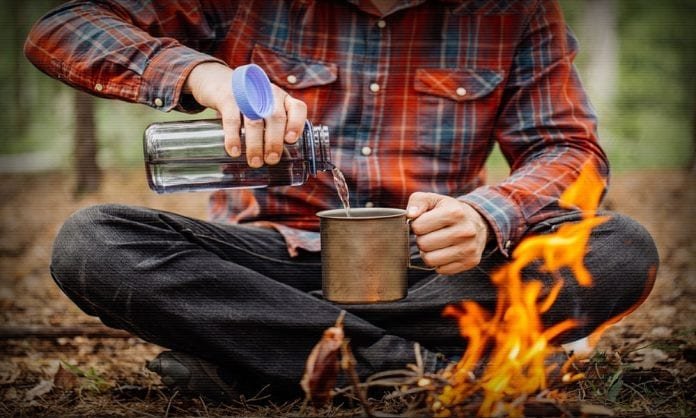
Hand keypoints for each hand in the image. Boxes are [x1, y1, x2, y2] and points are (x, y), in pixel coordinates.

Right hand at [184, 62, 306, 166]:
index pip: (296, 108)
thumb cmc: (249, 103)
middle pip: (276, 118)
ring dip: (255, 145)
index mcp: (282, 99)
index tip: (290, 140)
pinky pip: (232, 120)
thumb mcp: (266, 109)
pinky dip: (233, 137)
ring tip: (255, 162)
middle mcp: (268, 94)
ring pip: (254, 121)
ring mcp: (248, 95)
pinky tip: (234, 151)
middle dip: (274, 141)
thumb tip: (276, 157)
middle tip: (271, 159)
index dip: (296, 124)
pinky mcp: (228, 98)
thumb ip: (274, 127)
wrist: (218, 82)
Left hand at [406, 192, 489, 274]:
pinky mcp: (471, 261)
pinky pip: (442, 270)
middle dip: (421, 240)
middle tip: (429, 235)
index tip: (423, 223)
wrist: (477, 222)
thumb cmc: (449, 210)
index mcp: (454, 213)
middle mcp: (465, 231)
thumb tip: (410, 215)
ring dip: (428, 253)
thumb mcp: (433, 199)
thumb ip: (417, 202)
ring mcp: (469, 248)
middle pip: (424, 245)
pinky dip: (439, 263)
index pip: (418, 227)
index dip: (416, 226)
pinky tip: (445, 252)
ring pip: (431, 260)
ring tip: (435, 244)